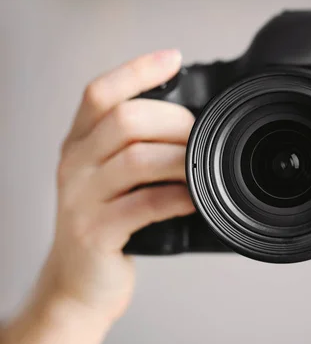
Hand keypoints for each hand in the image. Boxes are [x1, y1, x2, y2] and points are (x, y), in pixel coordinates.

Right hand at [2, 50, 194, 343]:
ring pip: (136, 158)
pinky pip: (144, 204)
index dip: (137, 70)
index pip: (100, 91)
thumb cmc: (106, 223)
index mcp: (79, 143)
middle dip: (174, 121)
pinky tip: (194, 198)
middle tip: (200, 134)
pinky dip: (177, 197)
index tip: (175, 58)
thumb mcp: (110, 177)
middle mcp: (75, 163)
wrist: (77, 284)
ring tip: (202, 165)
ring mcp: (81, 198)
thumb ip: (135, 147)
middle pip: (124, 119)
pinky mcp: (95, 232)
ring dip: (181, 158)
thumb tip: (190, 122)